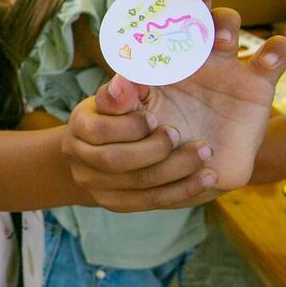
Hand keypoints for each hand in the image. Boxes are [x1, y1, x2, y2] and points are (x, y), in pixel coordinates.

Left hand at [64, 0, 285, 205]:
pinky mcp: (257, 85)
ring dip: (224, 22)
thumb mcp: (133, 124)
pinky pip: (275, 56)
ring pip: (228, 25)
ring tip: (217, 39)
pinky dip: (278, 50)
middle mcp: (191, 53)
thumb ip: (119, 103)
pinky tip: (267, 58)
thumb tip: (117, 82)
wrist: (190, 174)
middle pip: (195, 10)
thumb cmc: (156, 143)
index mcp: (157, 57)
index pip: (158, 17)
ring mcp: (225, 66)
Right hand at [65, 82, 221, 211]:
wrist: (111, 145)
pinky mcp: (117, 204)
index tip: (154, 117)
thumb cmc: (124, 111)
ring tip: (205, 154)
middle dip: (152, 149)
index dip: (128, 126)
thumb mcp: (123, 96)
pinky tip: (206, 178)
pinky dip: (182, 190)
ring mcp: (96, 187)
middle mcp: (80, 160)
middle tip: (179, 134)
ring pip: (137, 184)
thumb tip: (122, 82)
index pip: (97, 131)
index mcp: (79, 127)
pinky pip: (151, 201)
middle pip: (114, 161)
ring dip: (175, 170)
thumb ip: (125, 90)